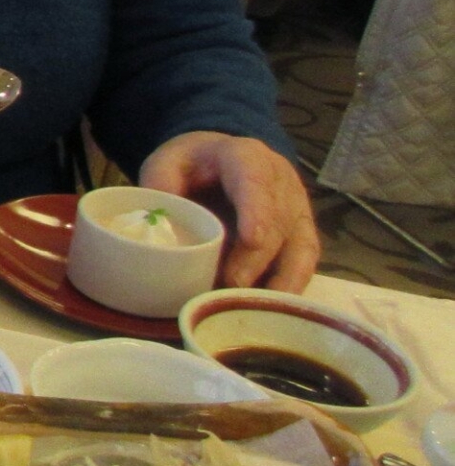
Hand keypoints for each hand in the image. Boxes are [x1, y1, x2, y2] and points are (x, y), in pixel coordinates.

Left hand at [137, 132, 319, 289]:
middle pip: (278, 221)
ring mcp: (296, 208)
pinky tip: (271, 308)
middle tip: (233, 285)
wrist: (217, 160)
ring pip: (299, 245)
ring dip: (280, 279)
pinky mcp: (301, 233)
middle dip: (257, 257)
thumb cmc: (191, 165)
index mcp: (246, 156)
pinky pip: (304, 262)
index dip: (257, 210)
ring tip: (255, 306)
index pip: (255, 180)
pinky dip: (289, 286)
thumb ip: (161, 184)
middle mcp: (280, 181)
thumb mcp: (167, 162)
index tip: (253, 239)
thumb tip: (161, 222)